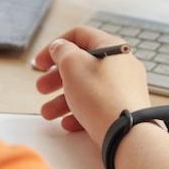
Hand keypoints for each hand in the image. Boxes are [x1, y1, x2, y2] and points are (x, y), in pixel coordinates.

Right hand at [33, 25, 151, 146]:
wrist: (127, 133)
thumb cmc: (102, 96)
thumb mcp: (72, 65)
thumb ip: (62, 51)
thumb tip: (60, 47)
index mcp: (111, 47)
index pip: (79, 36)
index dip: (55, 47)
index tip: (41, 63)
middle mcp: (121, 65)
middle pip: (81, 65)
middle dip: (56, 77)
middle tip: (42, 88)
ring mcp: (125, 88)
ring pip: (87, 88)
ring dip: (62, 100)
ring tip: (48, 113)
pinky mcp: (124, 109)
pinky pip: (98, 106)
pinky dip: (80, 112)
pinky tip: (68, 123)